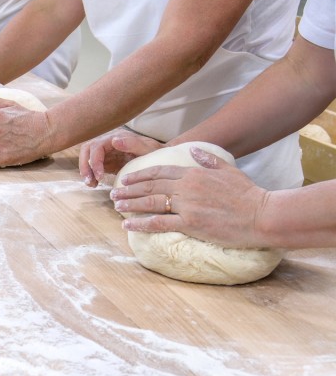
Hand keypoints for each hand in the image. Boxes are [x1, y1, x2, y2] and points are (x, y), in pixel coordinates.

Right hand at [79, 129, 162, 186]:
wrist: (161, 160)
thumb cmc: (156, 153)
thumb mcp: (148, 149)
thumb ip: (133, 144)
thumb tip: (114, 141)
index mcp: (116, 137)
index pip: (97, 146)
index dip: (95, 161)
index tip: (100, 176)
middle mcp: (108, 142)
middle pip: (87, 150)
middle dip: (85, 165)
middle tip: (89, 181)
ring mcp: (106, 152)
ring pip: (87, 158)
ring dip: (86, 170)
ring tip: (91, 184)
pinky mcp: (106, 161)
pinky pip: (93, 166)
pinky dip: (92, 175)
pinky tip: (95, 184)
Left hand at [109, 146, 270, 247]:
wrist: (262, 215)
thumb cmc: (248, 194)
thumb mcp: (228, 170)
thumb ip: (208, 159)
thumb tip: (193, 150)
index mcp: (194, 173)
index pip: (160, 170)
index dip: (140, 174)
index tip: (127, 178)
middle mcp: (187, 187)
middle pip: (151, 185)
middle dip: (129, 189)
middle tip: (114, 192)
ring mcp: (187, 206)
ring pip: (151, 202)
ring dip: (130, 204)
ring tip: (116, 205)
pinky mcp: (190, 224)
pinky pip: (159, 223)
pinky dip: (140, 223)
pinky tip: (127, 225)